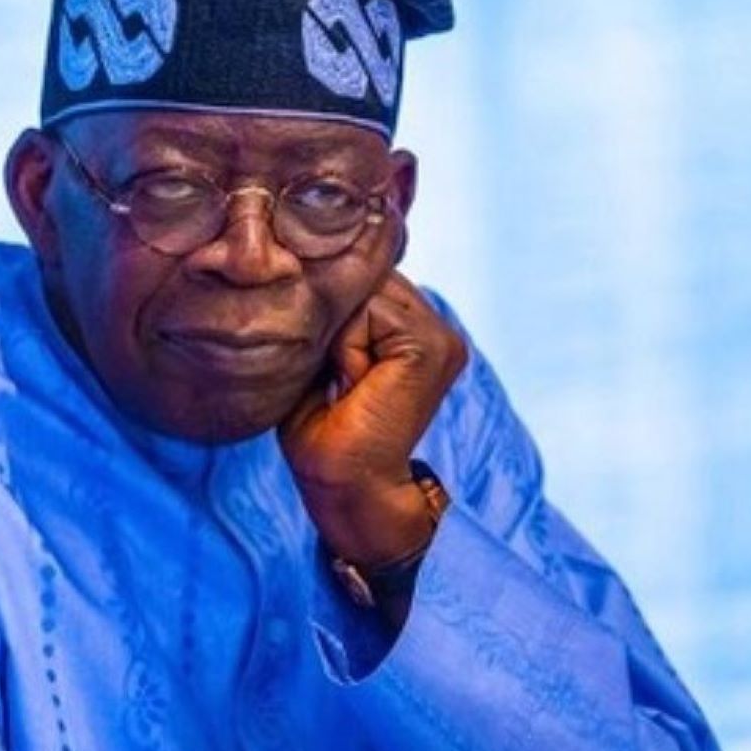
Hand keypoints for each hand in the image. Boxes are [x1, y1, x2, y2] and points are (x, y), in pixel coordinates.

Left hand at [278, 272, 466, 567]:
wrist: (345, 485)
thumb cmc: (322, 431)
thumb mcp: (319, 356)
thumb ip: (330, 312)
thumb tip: (310, 266)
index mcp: (413, 324)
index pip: (362, 273)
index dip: (330, 304)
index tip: (324, 358)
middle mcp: (434, 323)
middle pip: (365, 273)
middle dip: (336, 316)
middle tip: (336, 375)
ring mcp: (441, 333)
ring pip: (365, 288)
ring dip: (340, 333)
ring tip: (347, 381)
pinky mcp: (432, 346)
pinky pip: (370, 309)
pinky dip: (347, 345)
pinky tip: (355, 384)